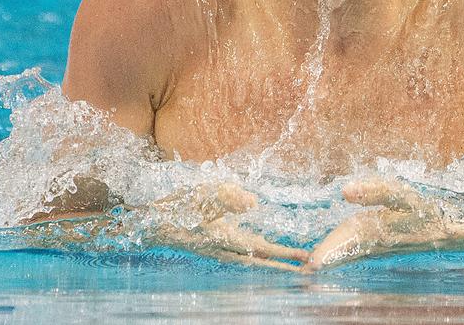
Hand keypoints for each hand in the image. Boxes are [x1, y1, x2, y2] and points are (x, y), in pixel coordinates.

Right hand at [150, 182, 308, 270]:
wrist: (153, 223)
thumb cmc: (179, 207)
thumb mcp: (204, 194)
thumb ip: (229, 197)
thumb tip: (254, 203)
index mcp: (226, 239)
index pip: (263, 249)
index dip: (285, 253)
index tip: (305, 258)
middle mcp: (225, 250)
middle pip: (262, 261)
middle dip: (285, 265)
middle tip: (309, 269)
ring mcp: (220, 250)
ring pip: (253, 260)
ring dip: (273, 263)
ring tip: (292, 266)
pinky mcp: (216, 246)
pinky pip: (244, 256)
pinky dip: (259, 258)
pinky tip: (264, 255)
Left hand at [304, 178, 451, 271]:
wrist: (447, 232)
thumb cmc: (425, 212)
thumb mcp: (402, 196)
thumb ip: (375, 191)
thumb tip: (345, 191)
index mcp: (374, 231)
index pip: (345, 242)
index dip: (328, 251)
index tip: (311, 263)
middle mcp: (372, 243)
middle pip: (342, 251)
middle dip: (323, 258)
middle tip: (301, 268)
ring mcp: (376, 248)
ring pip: (347, 254)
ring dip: (329, 257)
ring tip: (308, 264)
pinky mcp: (380, 247)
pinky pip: (355, 252)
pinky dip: (340, 254)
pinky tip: (332, 256)